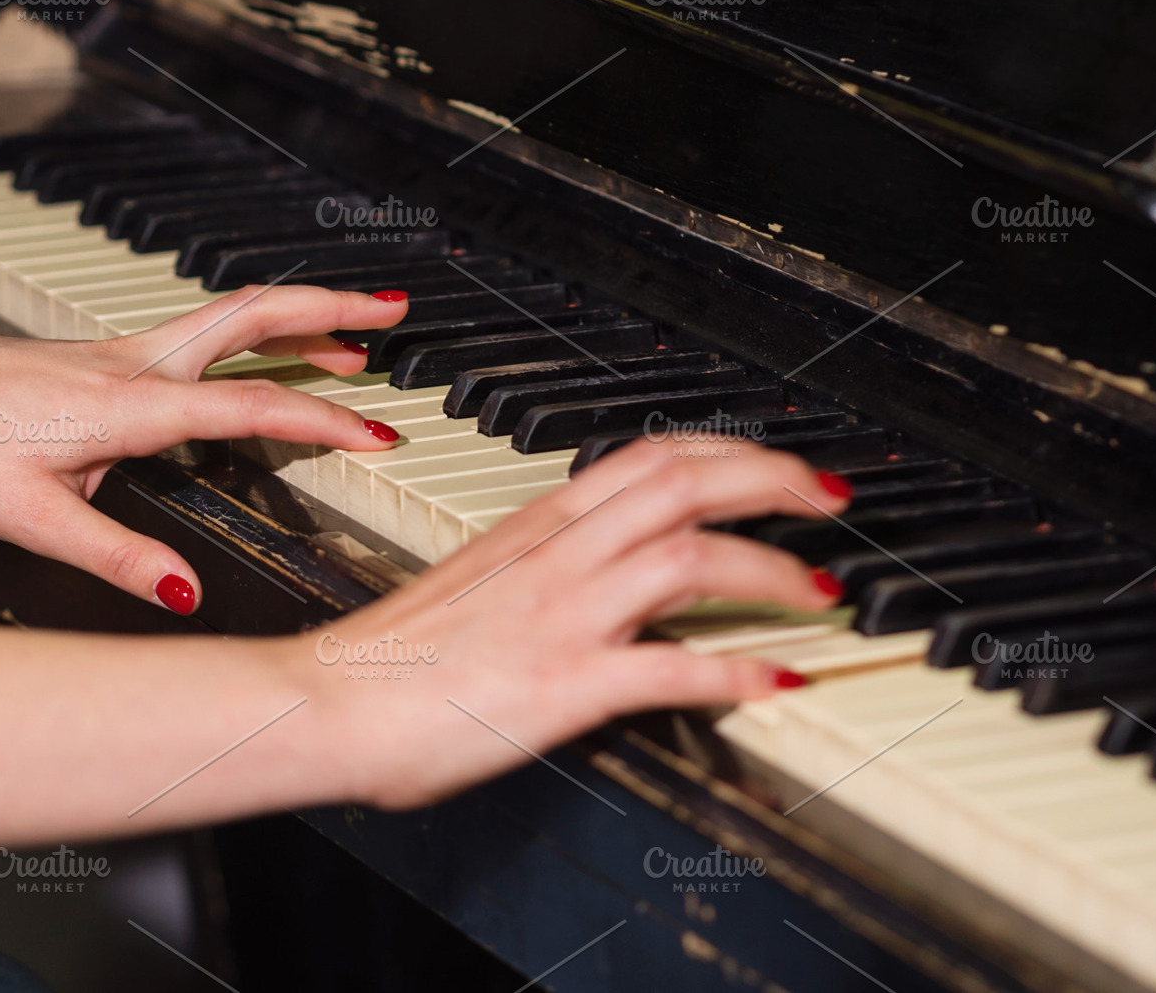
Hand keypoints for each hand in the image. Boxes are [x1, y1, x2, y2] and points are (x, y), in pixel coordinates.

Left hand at [0, 285, 410, 611]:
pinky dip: (250, 333)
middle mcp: (131, 365)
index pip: (248, 407)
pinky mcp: (101, 355)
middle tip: (393, 307)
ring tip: (353, 338)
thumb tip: (182, 590)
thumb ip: (117, 556)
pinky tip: (255, 360)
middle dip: (331, 306)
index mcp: (127, 406)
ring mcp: (117, 352)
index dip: (319, 420)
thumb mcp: (33, 520)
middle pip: (251, 315)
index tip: (376, 435)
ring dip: (296, 317)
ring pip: (226, 316)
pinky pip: (196, 333)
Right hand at [291, 438, 848, 810]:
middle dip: (772, 482)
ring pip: (692, 558)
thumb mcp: (473, 586)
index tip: (774, 465)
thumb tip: (590, 579)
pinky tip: (777, 681)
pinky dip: (738, 672)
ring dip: (772, 569)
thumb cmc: (388, 655)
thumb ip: (537, 571)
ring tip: (818, 592)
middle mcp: (558, 557)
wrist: (328, 702)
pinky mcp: (564, 685)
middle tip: (827, 504)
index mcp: (535, 526)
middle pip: (685, 482)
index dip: (727, 452)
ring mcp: (564, 616)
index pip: (648, 456)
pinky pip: (672, 670)